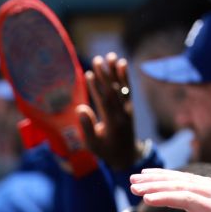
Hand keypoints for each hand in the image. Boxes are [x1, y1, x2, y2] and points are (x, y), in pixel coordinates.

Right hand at [77, 53, 138, 170]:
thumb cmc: (106, 151)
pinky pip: (128, 89)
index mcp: (112, 123)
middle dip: (105, 75)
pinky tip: (123, 63)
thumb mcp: (93, 145)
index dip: (96, 87)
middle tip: (97, 59)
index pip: (104, 101)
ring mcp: (128, 109)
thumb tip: (80, 108)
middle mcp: (122, 114)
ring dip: (116, 71)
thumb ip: (87, 127)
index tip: (89, 74)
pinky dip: (125, 76)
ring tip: (110, 56)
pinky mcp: (130, 107)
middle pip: (113, 91)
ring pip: (122, 87)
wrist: (127, 156)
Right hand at [129, 169, 210, 211]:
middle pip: (181, 185)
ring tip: (134, 180)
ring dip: (156, 178)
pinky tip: (148, 175)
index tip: (146, 199)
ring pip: (180, 178)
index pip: (188, 200)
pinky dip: (164, 176)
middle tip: (133, 187)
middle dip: (155, 185)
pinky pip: (183, 177)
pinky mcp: (206, 185)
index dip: (166, 198)